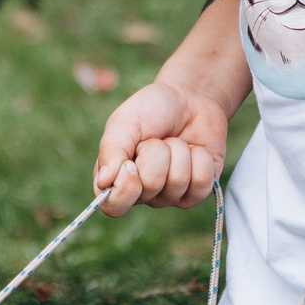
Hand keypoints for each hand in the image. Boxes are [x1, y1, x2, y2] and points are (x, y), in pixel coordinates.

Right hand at [94, 79, 228, 215]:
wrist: (190, 97)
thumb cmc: (151, 109)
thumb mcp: (124, 122)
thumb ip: (111, 151)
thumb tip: (103, 183)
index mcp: (118, 179)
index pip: (114, 206)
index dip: (125, 188)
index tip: (131, 164)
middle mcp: (144, 193)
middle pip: (151, 187)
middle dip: (157, 154)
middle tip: (157, 139)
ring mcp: (172, 194)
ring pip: (178, 182)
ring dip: (180, 152)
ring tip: (175, 141)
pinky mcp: (197, 191)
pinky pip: (201, 184)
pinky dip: (200, 159)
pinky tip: (194, 149)